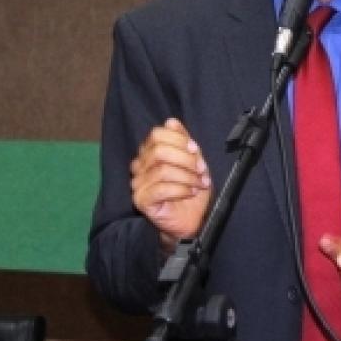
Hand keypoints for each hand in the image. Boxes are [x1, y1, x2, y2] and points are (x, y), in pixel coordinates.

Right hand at [130, 118, 212, 249]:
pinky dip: (181, 189)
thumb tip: (171, 122)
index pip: (157, 134)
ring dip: (187, 176)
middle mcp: (140, 166)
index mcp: (150, 152)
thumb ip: (184, 141)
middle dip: (186, 159)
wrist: (192, 219)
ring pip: (162, 170)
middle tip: (201, 169)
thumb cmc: (192, 188)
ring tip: (200, 183)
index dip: (179, 139)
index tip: (195, 150)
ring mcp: (138, 184)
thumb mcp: (194, 161)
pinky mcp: (141, 201)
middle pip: (159, 150)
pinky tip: (191, 192)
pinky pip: (161, 189)